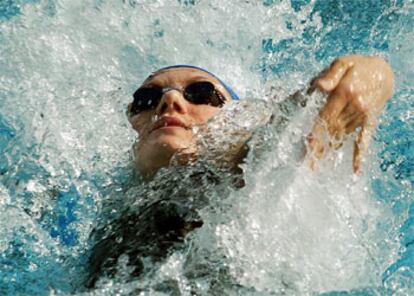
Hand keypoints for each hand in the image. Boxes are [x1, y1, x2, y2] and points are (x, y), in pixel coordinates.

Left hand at [307, 55, 393, 172]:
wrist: (384, 71)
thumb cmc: (358, 66)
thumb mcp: (343, 63)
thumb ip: (330, 75)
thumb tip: (319, 86)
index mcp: (345, 92)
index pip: (326, 116)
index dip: (316, 132)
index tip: (307, 146)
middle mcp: (355, 106)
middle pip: (332, 130)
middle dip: (318, 148)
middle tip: (306, 164)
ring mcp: (363, 115)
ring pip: (342, 136)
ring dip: (329, 153)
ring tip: (315, 167)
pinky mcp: (370, 121)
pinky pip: (364, 139)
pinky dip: (360, 155)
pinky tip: (355, 170)